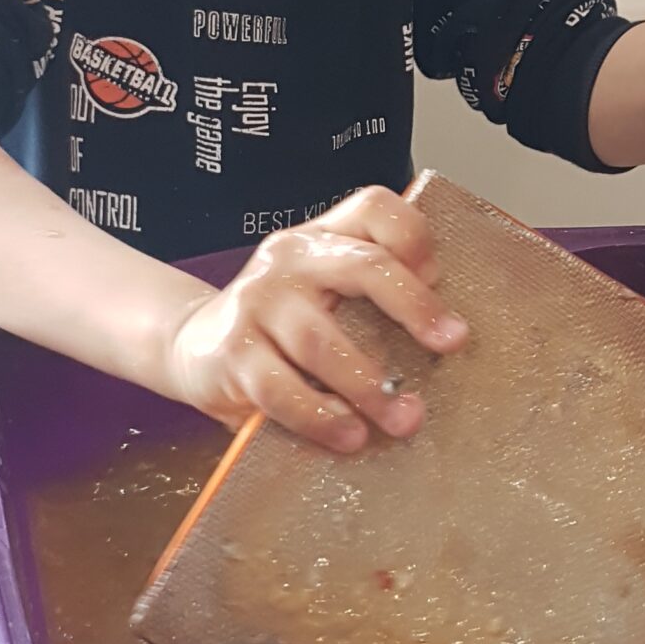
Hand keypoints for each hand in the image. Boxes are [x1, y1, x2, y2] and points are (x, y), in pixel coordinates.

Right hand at [160, 187, 467, 451]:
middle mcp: (289, 259)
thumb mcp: (325, 295)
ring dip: (369, 386)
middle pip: (363, 266)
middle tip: (451, 343)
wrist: (193, 346)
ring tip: (403, 419)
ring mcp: (256, 302)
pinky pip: (280, 389)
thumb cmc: (281, 327)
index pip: (374, 208)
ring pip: (322, 341)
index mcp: (322, 238)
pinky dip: (319, 416)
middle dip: (414, 306)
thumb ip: (372, 301)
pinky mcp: (232, 352)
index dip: (414, 237)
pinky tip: (348, 435)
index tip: (439, 278)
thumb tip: (445, 341)